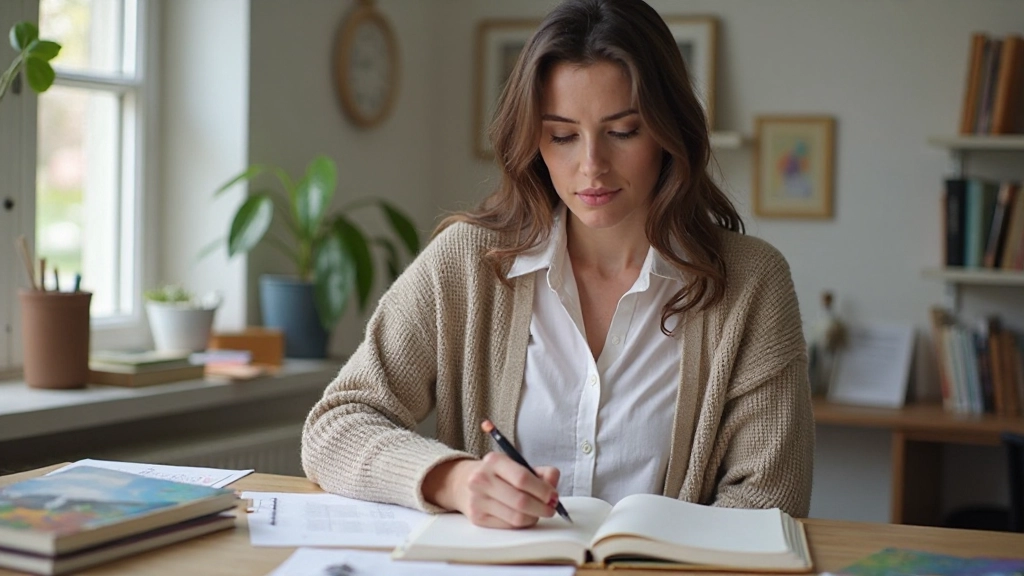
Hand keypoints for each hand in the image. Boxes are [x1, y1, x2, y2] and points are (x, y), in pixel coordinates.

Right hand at [422, 453, 560, 528]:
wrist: (463, 483)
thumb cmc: (498, 475)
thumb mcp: (516, 465)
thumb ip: (540, 472)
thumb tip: (553, 484)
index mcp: (494, 461)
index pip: (523, 478)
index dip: (543, 490)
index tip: (554, 496)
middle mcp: (482, 479)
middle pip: (520, 501)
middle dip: (542, 507)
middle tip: (551, 508)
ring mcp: (477, 500)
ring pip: (516, 517)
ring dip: (534, 517)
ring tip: (538, 512)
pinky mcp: (477, 518)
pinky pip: (508, 526)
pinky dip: (522, 523)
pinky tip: (524, 516)